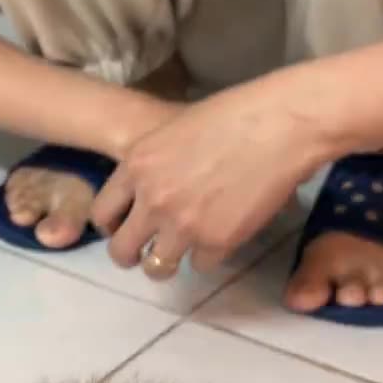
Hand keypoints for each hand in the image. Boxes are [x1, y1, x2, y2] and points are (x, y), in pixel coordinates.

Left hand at [91, 73, 336, 279]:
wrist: (280, 124)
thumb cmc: (234, 114)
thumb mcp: (172, 132)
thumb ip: (152, 166)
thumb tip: (147, 193)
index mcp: (135, 166)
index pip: (102, 214)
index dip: (112, 227)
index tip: (124, 229)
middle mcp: (151, 200)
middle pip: (121, 251)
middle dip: (131, 256)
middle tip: (144, 254)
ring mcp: (182, 225)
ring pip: (157, 267)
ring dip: (167, 263)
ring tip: (181, 254)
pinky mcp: (216, 242)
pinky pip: (200, 265)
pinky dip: (209, 256)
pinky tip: (221, 237)